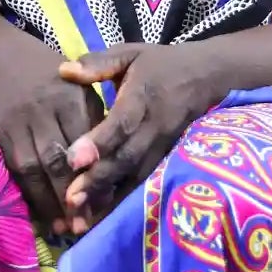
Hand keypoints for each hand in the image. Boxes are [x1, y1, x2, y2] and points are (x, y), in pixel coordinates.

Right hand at [0, 43, 102, 237]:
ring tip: (64, 228)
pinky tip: (42, 213)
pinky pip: (15, 169)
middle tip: (84, 225)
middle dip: (71, 196)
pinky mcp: (1, 133)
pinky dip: (29, 194)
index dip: (94, 174)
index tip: (106, 203)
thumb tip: (113, 170)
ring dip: (49, 202)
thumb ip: (98, 124)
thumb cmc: (58, 80)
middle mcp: (43, 111)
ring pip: (33, 168)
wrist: (7, 60)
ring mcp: (19, 123)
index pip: (86, 142)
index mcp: (71, 98)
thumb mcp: (84, 89)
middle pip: (57, 159)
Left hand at [56, 43, 222, 234]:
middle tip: (70, 200)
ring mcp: (163, 147)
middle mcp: (154, 126)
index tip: (73, 160)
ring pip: (135, 176)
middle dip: (98, 180)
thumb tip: (63, 71)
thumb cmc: (161, 64)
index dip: (98, 143)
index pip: (120, 123)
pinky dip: (124, 201)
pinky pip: (144, 183)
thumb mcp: (130, 54)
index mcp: (141, 97)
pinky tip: (102, 217)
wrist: (208, 77)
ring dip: (109, 198)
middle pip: (126, 158)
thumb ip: (97, 63)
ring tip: (82, 217)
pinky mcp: (167, 160)